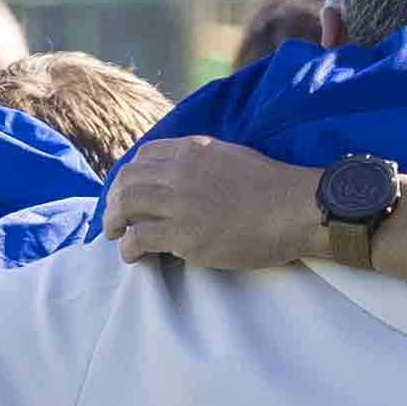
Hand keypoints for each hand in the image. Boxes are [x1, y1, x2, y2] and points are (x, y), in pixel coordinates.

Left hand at [103, 136, 328, 273]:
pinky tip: (133, 255)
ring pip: (126, 207)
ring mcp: (179, 202)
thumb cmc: (272, 188)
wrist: (293, 209)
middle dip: (114, 201)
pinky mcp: (183, 234)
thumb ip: (202, 163)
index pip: (143, 156)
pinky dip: (129, 248)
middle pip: (128, 181)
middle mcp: (179, 171)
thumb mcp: (231, 157)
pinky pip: (138, 238)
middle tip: (113, 219)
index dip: (130, 176)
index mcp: (191, 150)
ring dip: (114, 223)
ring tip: (115, 236)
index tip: (129, 193)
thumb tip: (182, 180)